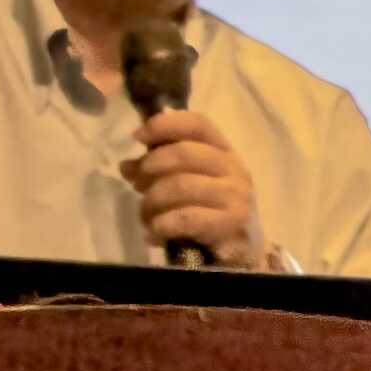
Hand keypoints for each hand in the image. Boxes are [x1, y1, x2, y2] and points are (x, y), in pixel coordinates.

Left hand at [130, 106, 264, 266]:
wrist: (243, 246)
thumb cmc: (210, 208)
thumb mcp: (187, 181)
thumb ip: (159, 168)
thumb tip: (127, 166)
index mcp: (223, 150)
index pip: (198, 124)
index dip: (165, 125)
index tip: (138, 137)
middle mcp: (233, 167)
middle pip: (185, 153)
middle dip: (152, 167)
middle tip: (137, 184)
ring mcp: (235, 195)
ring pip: (181, 185)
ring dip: (153, 200)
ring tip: (145, 213)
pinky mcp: (231, 223)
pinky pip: (186, 218)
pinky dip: (162, 224)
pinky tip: (154, 233)